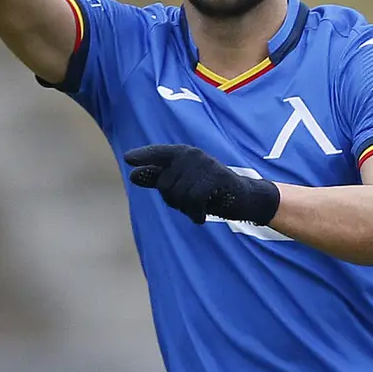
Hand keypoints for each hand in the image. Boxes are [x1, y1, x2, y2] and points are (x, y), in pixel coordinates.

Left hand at [124, 145, 280, 226]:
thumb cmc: (210, 191)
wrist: (244, 197)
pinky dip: (196, 214)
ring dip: (186, 209)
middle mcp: (191, 154)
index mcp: (182, 153)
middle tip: (191, 203)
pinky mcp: (215, 177)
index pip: (158, 154)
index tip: (128, 159)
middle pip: (164, 185)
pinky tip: (201, 217)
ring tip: (199, 207)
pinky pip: (193, 200)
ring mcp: (204, 164)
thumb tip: (133, 175)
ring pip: (178, 195)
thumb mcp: (183, 184)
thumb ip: (159, 178)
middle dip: (174, 201)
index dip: (144, 156)